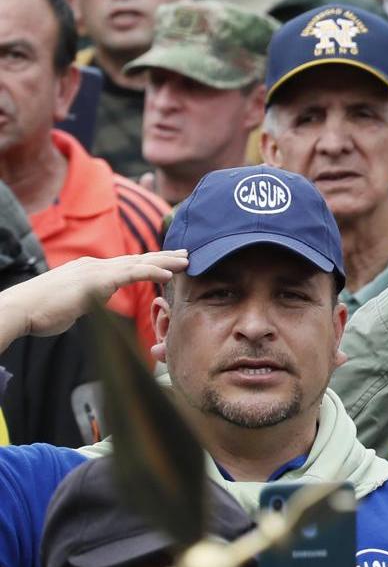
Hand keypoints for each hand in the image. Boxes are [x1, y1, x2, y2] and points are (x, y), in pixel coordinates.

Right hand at [0, 251, 186, 343]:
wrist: (21, 310)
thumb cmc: (41, 312)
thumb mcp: (72, 304)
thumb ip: (89, 300)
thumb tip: (98, 301)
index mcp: (91, 271)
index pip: (127, 264)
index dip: (150, 263)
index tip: (169, 262)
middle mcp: (96, 266)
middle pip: (137, 259)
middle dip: (164, 257)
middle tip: (187, 254)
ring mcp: (96, 271)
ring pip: (139, 263)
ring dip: (165, 261)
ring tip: (187, 260)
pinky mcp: (96, 281)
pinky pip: (131, 274)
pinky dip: (152, 272)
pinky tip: (169, 274)